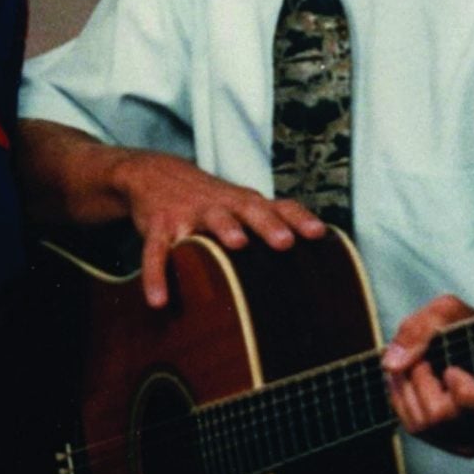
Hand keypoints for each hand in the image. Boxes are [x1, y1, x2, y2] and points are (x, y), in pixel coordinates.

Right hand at [108, 147, 328, 308]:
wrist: (154, 173)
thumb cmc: (209, 200)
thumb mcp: (240, 204)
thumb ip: (271, 224)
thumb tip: (314, 259)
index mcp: (244, 202)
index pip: (278, 206)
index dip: (299, 219)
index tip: (319, 234)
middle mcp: (221, 205)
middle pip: (249, 210)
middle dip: (267, 224)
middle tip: (285, 241)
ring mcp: (189, 213)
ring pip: (208, 220)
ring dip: (224, 230)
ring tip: (237, 244)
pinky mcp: (158, 225)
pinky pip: (155, 251)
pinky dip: (156, 276)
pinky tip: (159, 299)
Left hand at [381, 294, 473, 455]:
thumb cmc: (470, 332)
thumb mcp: (449, 311)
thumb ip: (422, 328)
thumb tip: (392, 364)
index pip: (473, 402)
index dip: (456, 384)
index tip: (452, 368)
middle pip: (438, 415)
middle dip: (419, 380)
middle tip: (426, 360)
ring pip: (422, 424)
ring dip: (407, 390)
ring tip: (419, 368)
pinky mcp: (453, 445)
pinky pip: (414, 428)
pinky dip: (403, 402)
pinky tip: (413, 383)